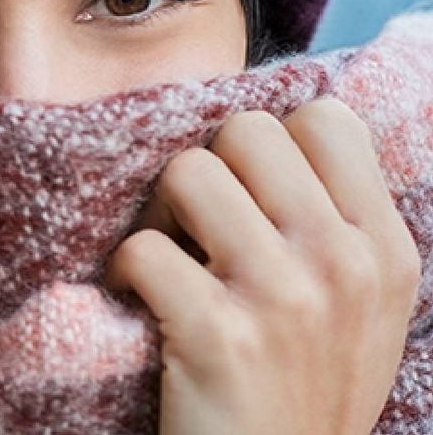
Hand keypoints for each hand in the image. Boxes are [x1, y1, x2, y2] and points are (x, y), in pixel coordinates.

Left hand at [104, 97, 421, 434]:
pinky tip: (140, 300)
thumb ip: (337, 225)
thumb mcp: (361, 309)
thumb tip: (272, 139)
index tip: (249, 194)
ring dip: (159, 215)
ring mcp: (283, 297)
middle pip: (246, 132)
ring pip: (187, 172)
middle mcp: (343, 263)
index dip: (270, 145)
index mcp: (385, 249)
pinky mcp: (217, 334)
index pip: (326, 119)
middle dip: (207, 170)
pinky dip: (124, 270)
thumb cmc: (302, 390)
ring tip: (168, 261)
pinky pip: (143, 246)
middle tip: (195, 226)